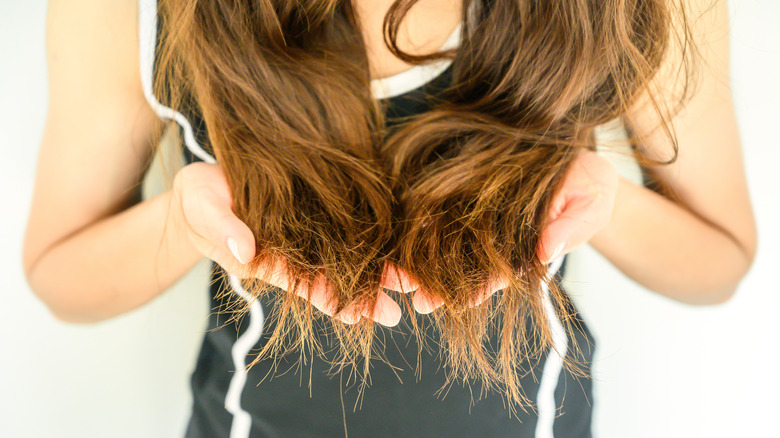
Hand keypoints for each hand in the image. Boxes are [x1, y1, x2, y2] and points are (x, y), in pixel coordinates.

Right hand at [172, 162, 400, 325]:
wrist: (207, 182)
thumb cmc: (198, 199)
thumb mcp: (201, 207)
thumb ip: (222, 229)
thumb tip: (246, 250)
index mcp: (263, 258)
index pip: (300, 283)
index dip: (326, 297)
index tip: (355, 312)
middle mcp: (290, 251)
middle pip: (332, 276)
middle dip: (363, 294)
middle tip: (396, 313)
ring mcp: (305, 233)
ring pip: (345, 257)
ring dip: (375, 273)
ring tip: (408, 291)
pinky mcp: (316, 211)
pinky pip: (345, 230)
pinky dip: (369, 244)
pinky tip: (394, 255)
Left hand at [381, 149, 618, 313]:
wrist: (571, 153)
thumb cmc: (586, 183)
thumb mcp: (591, 202)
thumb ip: (572, 227)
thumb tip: (547, 250)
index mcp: (523, 249)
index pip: (500, 274)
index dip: (480, 288)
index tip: (460, 301)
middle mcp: (495, 237)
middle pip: (463, 264)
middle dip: (439, 284)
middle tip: (417, 299)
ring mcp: (476, 214)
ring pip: (444, 242)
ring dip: (420, 262)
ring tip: (397, 279)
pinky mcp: (462, 188)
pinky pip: (438, 207)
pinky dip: (417, 224)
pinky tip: (398, 236)